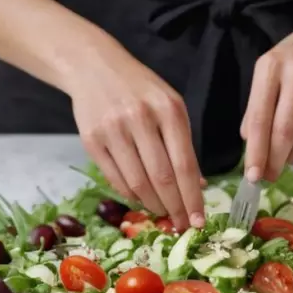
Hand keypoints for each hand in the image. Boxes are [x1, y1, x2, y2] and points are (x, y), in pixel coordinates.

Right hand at [66, 32, 204, 229]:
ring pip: (138, 183)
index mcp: (168, 110)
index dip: (193, 197)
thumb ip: (183, 143)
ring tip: (164, 213)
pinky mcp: (92, 140)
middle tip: (183, 225)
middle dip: (175, 208)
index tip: (200, 221)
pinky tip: (142, 199)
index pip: (184, 164)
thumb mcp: (169, 105)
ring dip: (153, 205)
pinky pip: (116, 179)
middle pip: (162, 178)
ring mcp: (113, 130)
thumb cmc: (140, 89)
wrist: (93, 67)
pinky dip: (132, 195)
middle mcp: (140, 119)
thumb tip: (198, 185)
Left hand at [241, 0, 292, 181]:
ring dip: (292, 154)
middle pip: (284, 133)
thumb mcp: (270, 69)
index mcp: (272, 69)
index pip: (261, 119)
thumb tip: (248, 139)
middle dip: (274, 162)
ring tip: (287, 155)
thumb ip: (257, 104)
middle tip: (268, 177)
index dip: (256, 152)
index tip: (252, 175)